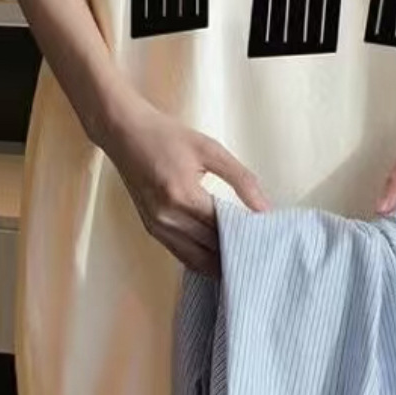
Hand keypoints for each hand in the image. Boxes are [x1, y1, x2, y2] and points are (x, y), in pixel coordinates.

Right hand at [102, 97, 270, 277]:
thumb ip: (241, 179)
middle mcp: (168, 218)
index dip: (248, 235)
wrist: (125, 133)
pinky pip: (183, 255)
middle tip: (263, 251)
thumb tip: (266, 209)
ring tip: (245, 257)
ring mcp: (157, 228)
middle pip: (212, 248)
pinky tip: (220, 256)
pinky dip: (203, 259)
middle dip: (237, 250)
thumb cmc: (168, 136)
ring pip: (198, 259)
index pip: (224, 228)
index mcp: (182, 196)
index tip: (270, 237)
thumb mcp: (210, 149)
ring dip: (220, 261)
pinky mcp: (152, 230)